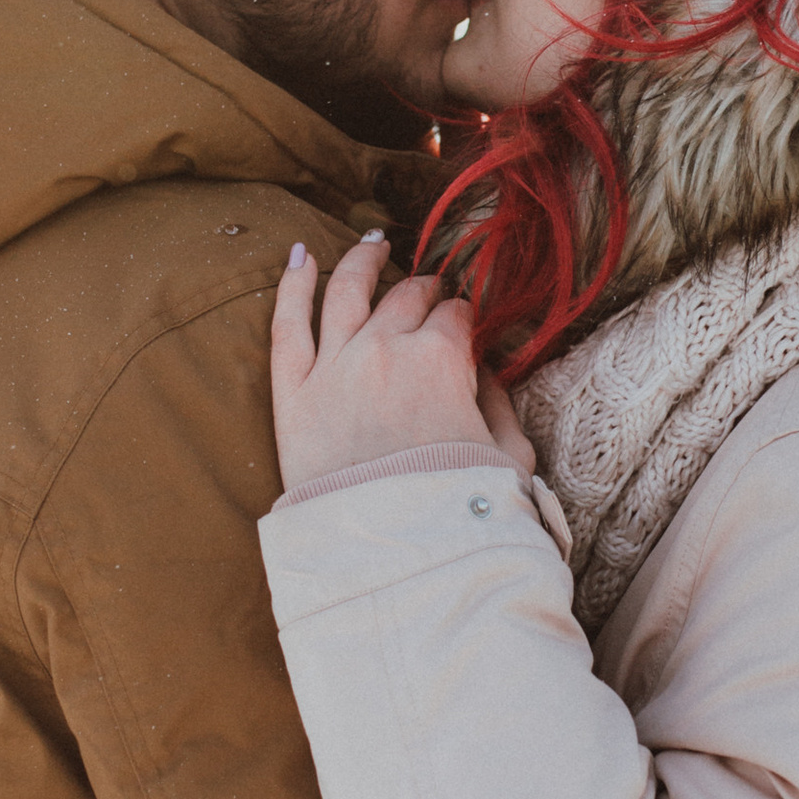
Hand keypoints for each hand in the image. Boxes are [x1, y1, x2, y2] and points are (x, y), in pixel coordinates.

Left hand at [270, 233, 495, 489]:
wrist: (397, 555)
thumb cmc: (462, 513)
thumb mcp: (511, 456)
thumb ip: (501, 403)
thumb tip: (487, 369)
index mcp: (443, 359)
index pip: (455, 317)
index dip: (462, 317)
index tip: (462, 323)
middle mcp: (387, 349)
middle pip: (406, 298)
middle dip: (423, 290)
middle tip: (429, 291)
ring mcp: (335, 367)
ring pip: (347, 291)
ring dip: (363, 260)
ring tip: (373, 244)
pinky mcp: (292, 394)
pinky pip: (286, 323)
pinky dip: (293, 283)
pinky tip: (300, 255)